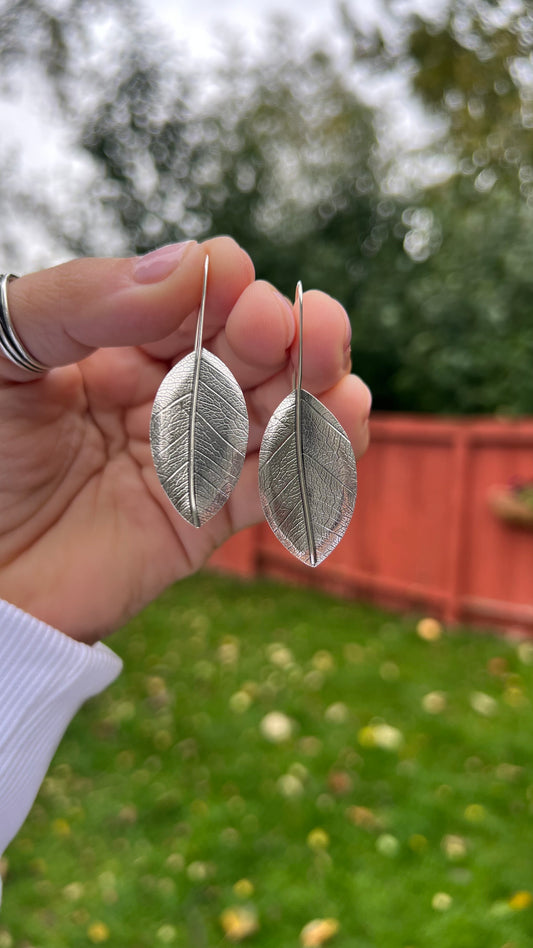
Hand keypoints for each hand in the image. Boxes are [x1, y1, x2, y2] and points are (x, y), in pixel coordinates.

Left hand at [0, 238, 370, 641]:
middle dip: (283, 332)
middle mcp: (164, 393)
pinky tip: (342, 421)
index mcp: (119, 344)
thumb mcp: (0, 357)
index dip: (220, 285)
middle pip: (250, 349)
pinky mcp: (204, 520)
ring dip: (316, 387)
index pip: (194, 296)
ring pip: (276, 412)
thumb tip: (182, 266)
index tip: (228, 280)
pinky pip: (275, 485)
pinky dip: (317, 457)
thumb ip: (77, 301)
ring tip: (329, 370)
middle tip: (296, 324)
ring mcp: (190, 457)